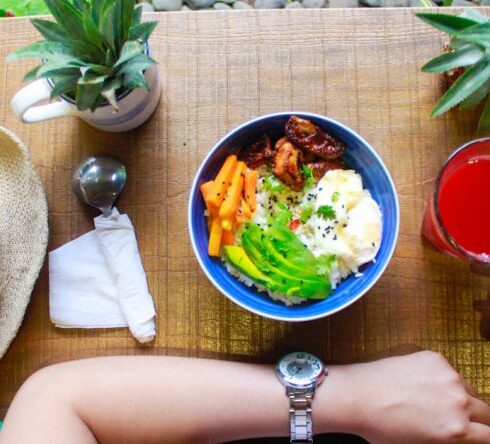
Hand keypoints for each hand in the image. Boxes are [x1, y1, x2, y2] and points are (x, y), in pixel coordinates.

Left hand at [325, 351, 489, 442]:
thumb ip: (447, 436)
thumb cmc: (382, 426)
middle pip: (484, 410)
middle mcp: (458, 401)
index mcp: (456, 428)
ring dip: (459, 394)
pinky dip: (440, 376)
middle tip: (463, 417)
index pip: (488, 434)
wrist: (358, 395)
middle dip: (478, 416)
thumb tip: (455, 431)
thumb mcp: (421, 443)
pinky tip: (419, 381)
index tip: (482, 432)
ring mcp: (447, 376)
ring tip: (434, 398)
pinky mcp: (435, 358)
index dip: (485, 434)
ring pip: (466, 387)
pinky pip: (447, 370)